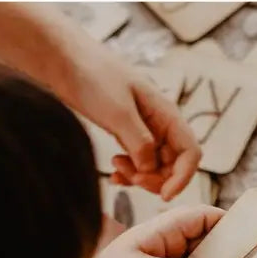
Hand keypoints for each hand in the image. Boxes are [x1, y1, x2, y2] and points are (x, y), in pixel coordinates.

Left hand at [61, 39, 201, 199]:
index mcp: (166, 113)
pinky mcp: (127, 134)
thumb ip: (139, 142)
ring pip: (155, 167)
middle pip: (174, 165)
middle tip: (129, 177)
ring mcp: (144, 130)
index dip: (182, 177)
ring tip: (116, 169)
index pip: (190, 153)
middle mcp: (160, 123)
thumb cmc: (94, 77)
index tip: (164, 196)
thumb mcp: (118, 112)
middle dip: (155, 179)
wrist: (66, 61)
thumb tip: (151, 169)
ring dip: (140, 177)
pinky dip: (129, 173)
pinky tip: (113, 174)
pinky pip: (138, 162)